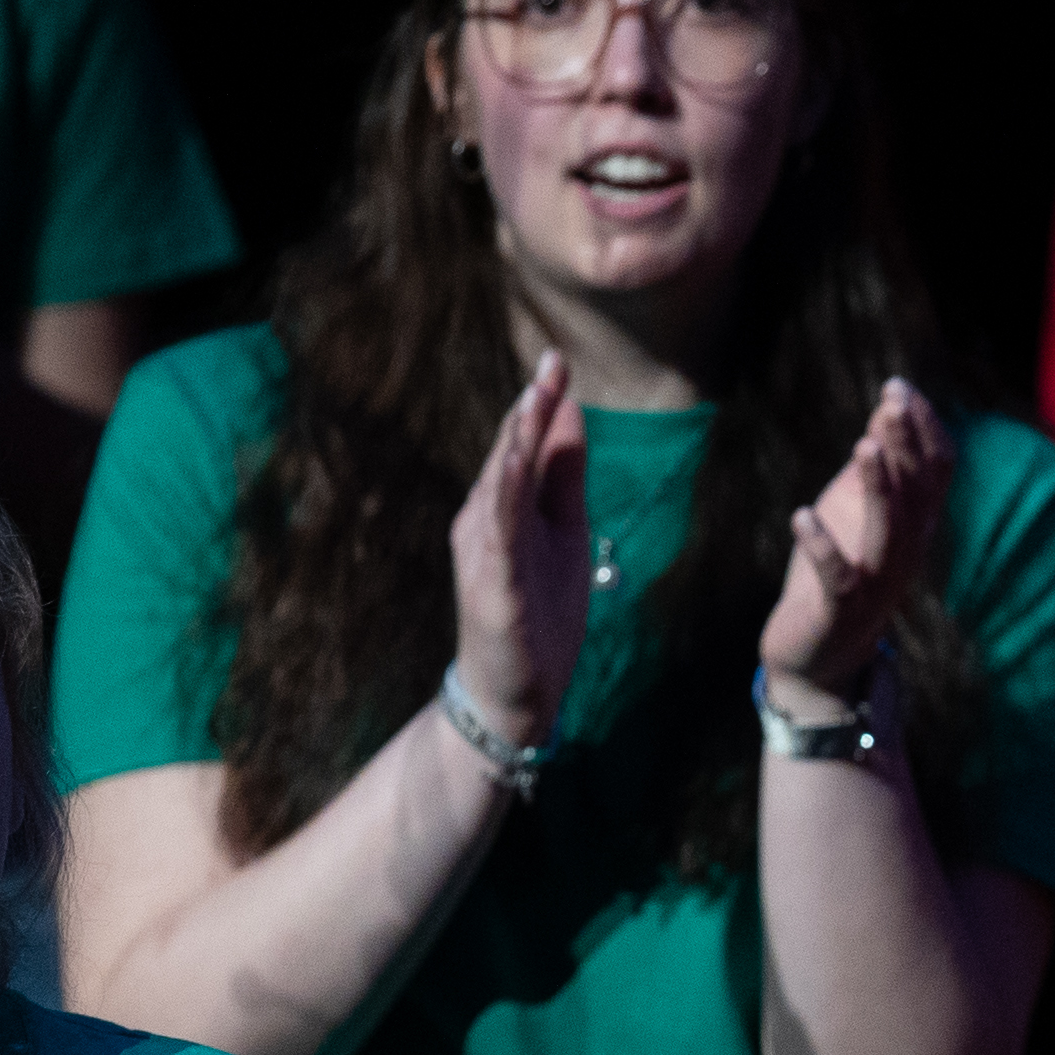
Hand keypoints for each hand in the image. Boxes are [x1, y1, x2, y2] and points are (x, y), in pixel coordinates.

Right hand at [446, 352, 592, 747]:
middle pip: (507, 457)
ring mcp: (484, 555)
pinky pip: (499, 537)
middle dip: (530, 411)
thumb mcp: (564, 530)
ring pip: (498, 488)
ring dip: (515, 443)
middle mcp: (483, 523)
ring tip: (535, 399)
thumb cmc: (539, 610)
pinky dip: (505, 498)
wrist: (518, 694)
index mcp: (502, 507)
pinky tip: (514, 467)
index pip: (521, 446)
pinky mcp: (493, 588)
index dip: (540, 404)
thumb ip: (563, 475)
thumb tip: (571, 411)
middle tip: (552, 364)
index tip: (558, 360)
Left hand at [754, 377, 953, 709]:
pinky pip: (838, 579)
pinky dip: (821, 548)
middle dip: (905, 445)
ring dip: (878, 490)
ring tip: (863, 446)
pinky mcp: (839, 612)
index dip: (924, 430)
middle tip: (892, 399)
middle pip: (917, 495)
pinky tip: (801, 515)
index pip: (937, 472)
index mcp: (915, 527)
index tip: (900, 387)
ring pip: (888, 534)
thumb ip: (876, 465)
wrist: (818, 660)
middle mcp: (906, 554)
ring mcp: (876, 585)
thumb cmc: (837, 575)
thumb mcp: (855, 511)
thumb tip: (889, 404)